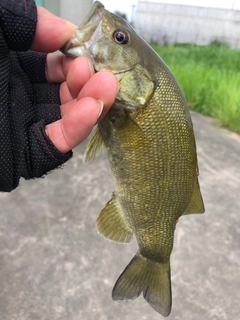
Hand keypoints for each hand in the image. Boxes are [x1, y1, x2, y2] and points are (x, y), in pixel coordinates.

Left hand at [31, 7, 117, 153]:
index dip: (73, 57)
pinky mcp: (27, 154)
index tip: (87, 48)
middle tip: (102, 70)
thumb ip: (23, 21)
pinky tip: (92, 109)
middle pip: (67, 91)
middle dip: (87, 80)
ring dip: (93, 102)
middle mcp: (23, 98)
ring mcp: (27, 127)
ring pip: (70, 117)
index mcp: (13, 71)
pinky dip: (78, 129)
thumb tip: (67, 32)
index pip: (53, 66)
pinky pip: (57, 144)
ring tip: (108, 85)